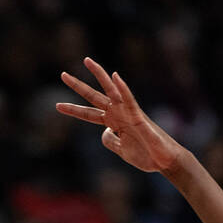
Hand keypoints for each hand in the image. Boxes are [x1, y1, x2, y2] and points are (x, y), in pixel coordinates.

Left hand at [57, 57, 185, 173]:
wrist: (164, 161)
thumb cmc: (147, 156)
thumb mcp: (122, 152)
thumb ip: (111, 141)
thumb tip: (104, 132)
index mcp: (113, 123)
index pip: (89, 114)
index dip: (74, 110)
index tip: (58, 105)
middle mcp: (119, 114)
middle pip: (94, 97)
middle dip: (78, 86)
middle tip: (62, 75)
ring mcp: (128, 113)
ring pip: (110, 91)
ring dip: (98, 75)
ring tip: (86, 61)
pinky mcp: (139, 117)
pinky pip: (129, 99)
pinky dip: (123, 88)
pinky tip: (115, 76)